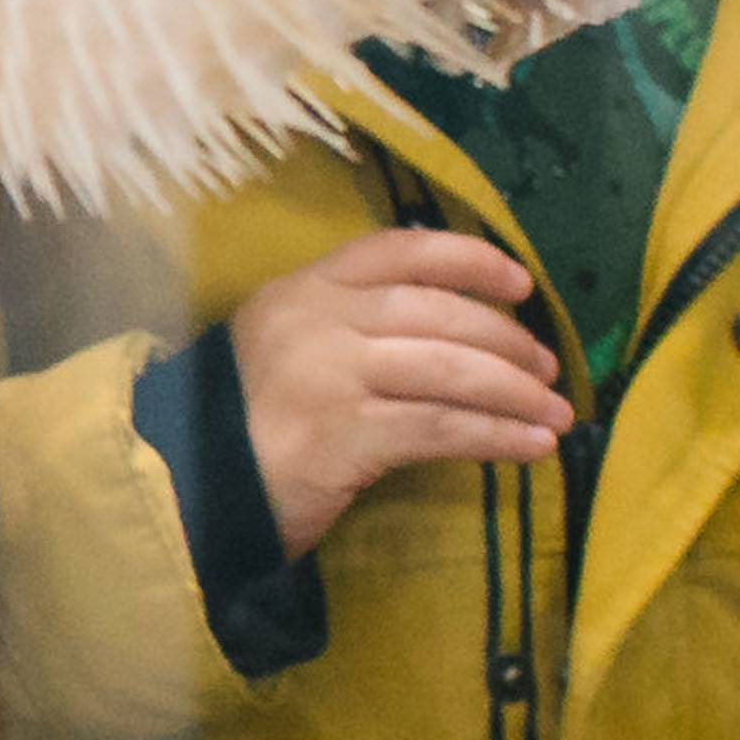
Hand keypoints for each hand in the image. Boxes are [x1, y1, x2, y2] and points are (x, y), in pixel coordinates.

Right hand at [232, 229, 571, 558]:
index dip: (468, 259)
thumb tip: (458, 329)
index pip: (398, 250)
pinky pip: (441, 428)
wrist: (184, 489)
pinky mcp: (343, 436)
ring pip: (450, 370)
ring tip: (556, 416)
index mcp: (301, 289)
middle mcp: (315, 321)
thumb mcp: (285, 347)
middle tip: (548, 371)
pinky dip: (497, 437)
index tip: (520, 285)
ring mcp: (328, 377)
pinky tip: (531, 448)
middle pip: (439, 313)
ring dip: (516, 393)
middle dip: (508, 341)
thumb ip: (349, 324)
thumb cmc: (243, 421)